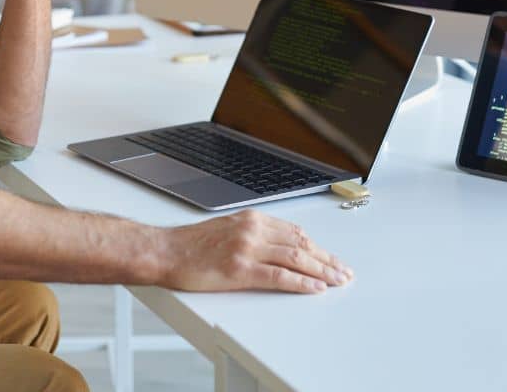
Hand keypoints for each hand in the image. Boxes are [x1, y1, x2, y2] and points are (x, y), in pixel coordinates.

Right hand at [159, 209, 351, 292]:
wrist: (164, 251)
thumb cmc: (190, 245)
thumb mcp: (227, 230)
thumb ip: (254, 236)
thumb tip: (279, 249)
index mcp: (251, 219)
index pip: (294, 232)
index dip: (317, 247)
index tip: (330, 258)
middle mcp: (253, 229)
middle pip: (300, 244)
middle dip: (326, 259)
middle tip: (343, 271)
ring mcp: (247, 248)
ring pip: (295, 258)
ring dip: (321, 271)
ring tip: (336, 280)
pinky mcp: (240, 269)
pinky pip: (279, 276)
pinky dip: (301, 283)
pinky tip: (314, 288)